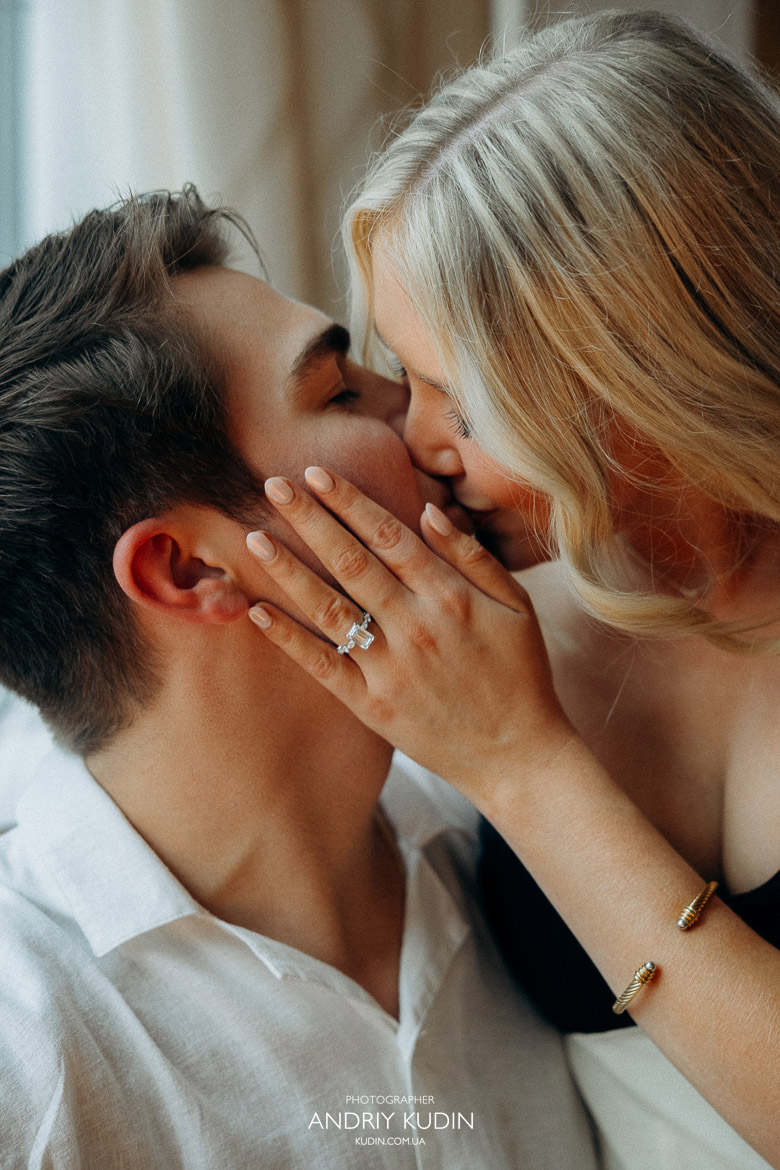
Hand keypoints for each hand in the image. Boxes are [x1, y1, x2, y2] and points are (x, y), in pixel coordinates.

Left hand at [246, 467, 576, 807]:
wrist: (518, 756)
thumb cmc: (520, 675)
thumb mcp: (518, 607)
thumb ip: (473, 558)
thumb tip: (429, 512)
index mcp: (450, 596)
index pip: (388, 535)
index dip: (349, 501)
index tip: (316, 473)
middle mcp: (415, 625)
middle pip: (350, 561)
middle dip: (309, 519)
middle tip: (271, 485)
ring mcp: (390, 667)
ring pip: (328, 608)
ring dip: (288, 571)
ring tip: (253, 539)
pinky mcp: (371, 705)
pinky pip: (322, 665)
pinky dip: (288, 639)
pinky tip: (258, 611)